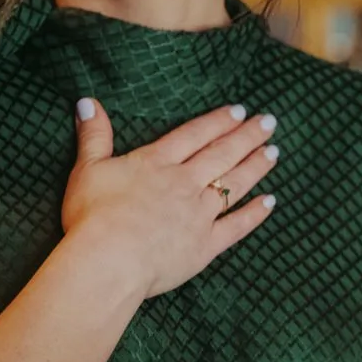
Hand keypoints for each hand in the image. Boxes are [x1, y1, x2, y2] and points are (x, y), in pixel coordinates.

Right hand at [60, 99, 280, 298]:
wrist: (108, 261)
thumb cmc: (92, 216)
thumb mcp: (87, 168)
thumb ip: (93, 135)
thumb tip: (88, 101)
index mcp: (157, 163)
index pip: (194, 135)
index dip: (218, 121)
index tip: (240, 110)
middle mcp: (184, 183)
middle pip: (222, 154)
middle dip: (248, 136)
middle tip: (269, 121)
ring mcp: (198, 214)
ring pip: (234, 184)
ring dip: (256, 166)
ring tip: (274, 152)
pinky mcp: (205, 246)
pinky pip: (236, 226)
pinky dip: (255, 213)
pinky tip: (270, 202)